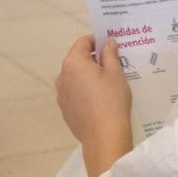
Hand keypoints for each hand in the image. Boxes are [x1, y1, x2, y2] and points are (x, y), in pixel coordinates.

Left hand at [56, 35, 132, 176]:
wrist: (104, 137)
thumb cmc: (112, 99)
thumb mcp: (116, 73)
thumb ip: (110, 54)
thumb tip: (107, 43)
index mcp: (73, 63)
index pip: (83, 42)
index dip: (97, 40)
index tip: (110, 45)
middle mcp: (62, 76)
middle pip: (77, 60)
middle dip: (93, 59)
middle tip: (113, 64)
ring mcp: (61, 94)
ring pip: (75, 77)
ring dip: (88, 75)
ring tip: (107, 83)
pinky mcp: (65, 109)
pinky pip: (75, 93)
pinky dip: (85, 90)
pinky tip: (100, 100)